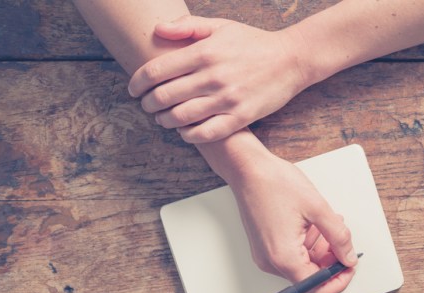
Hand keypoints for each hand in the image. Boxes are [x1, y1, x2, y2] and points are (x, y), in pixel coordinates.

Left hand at [128, 15, 308, 143]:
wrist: (290, 60)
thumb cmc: (253, 43)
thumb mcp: (221, 26)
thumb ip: (187, 27)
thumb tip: (158, 30)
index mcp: (203, 52)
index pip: (156, 71)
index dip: (137, 82)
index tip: (133, 89)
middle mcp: (212, 77)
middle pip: (163, 96)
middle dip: (147, 104)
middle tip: (146, 106)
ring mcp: (226, 99)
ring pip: (180, 117)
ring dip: (164, 121)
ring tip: (163, 119)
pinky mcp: (240, 118)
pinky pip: (205, 133)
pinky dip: (189, 135)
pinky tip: (184, 132)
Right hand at [227, 152, 357, 292]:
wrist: (248, 169)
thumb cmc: (274, 183)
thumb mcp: (317, 208)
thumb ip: (338, 236)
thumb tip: (348, 257)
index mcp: (284, 257)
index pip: (315, 290)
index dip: (337, 281)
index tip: (348, 266)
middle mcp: (271, 262)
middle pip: (309, 278)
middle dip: (330, 260)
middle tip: (340, 238)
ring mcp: (266, 255)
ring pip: (302, 265)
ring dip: (320, 249)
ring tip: (326, 224)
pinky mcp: (265, 247)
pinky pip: (292, 255)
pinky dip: (307, 244)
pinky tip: (312, 224)